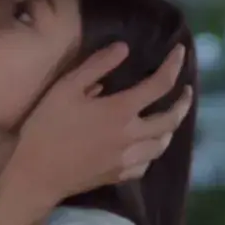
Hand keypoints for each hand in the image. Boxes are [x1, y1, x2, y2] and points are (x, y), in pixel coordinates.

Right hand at [7, 42, 192, 206]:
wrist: (37, 174)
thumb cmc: (47, 126)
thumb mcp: (66, 88)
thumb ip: (96, 66)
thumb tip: (124, 49)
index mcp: (121, 110)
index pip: (160, 84)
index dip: (174, 66)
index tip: (180, 52)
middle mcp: (132, 135)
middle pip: (171, 119)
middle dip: (183, 102)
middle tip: (186, 91)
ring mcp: (127, 159)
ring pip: (162, 144)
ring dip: (171, 128)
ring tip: (169, 117)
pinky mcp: (119, 175)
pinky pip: (146, 163)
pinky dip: (152, 151)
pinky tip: (146, 147)